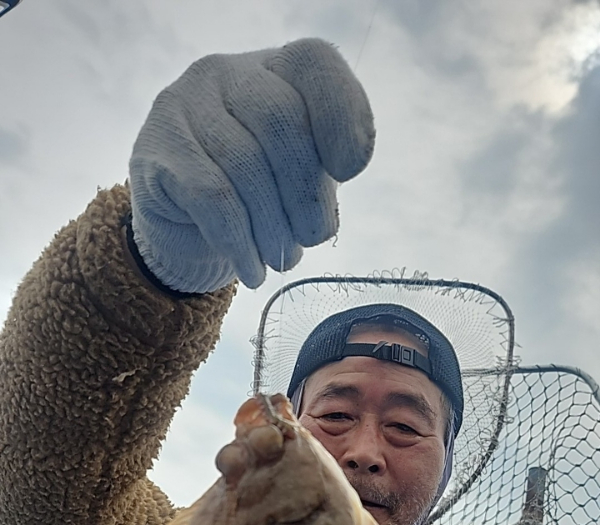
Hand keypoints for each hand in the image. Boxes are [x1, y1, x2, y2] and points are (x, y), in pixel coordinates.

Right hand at [129, 39, 374, 293]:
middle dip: (306, 193)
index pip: (314, 64)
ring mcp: (183, 104)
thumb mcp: (299, 181)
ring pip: (245, 166)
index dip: (342, 118)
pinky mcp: (155, 150)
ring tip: (280, 261)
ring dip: (272, 229)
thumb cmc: (255, 199)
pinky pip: (211, 197)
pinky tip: (252, 271)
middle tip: (312, 238)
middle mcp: (226, 73)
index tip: (347, 174)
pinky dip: (240, 242)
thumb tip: (319, 217)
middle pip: (281, 120)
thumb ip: (319, 177)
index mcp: (273, 68)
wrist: (183, 229)